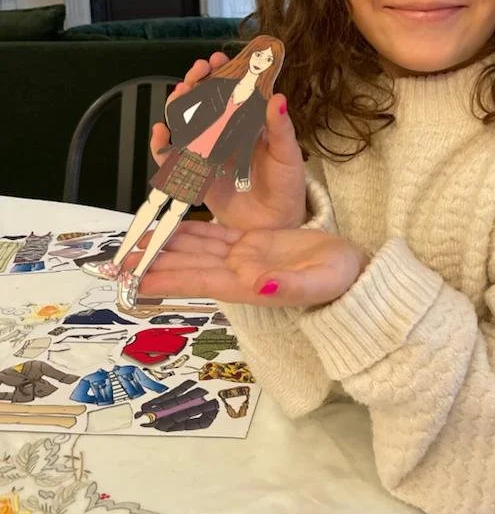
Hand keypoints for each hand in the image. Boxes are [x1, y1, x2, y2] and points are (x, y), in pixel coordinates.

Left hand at [131, 221, 366, 308]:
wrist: (356, 275)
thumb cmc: (341, 281)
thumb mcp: (318, 283)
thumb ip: (287, 288)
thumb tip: (258, 286)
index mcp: (249, 285)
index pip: (198, 280)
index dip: (167, 277)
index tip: (136, 278)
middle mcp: (239, 273)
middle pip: (189, 266)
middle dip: (155, 262)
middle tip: (120, 258)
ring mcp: (246, 258)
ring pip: (198, 249)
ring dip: (168, 245)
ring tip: (137, 241)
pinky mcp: (255, 244)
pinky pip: (216, 236)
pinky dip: (193, 231)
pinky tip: (174, 225)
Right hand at [150, 52, 305, 230]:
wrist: (274, 224)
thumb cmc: (285, 187)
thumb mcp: (287, 155)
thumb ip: (280, 129)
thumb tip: (278, 98)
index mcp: (248, 124)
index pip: (231, 90)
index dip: (222, 73)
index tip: (218, 60)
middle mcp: (225, 134)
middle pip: (203, 101)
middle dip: (197, 82)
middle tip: (197, 71)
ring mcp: (208, 152)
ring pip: (185, 122)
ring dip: (179, 105)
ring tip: (181, 94)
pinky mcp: (195, 174)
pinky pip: (171, 157)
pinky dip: (161, 144)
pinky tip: (161, 131)